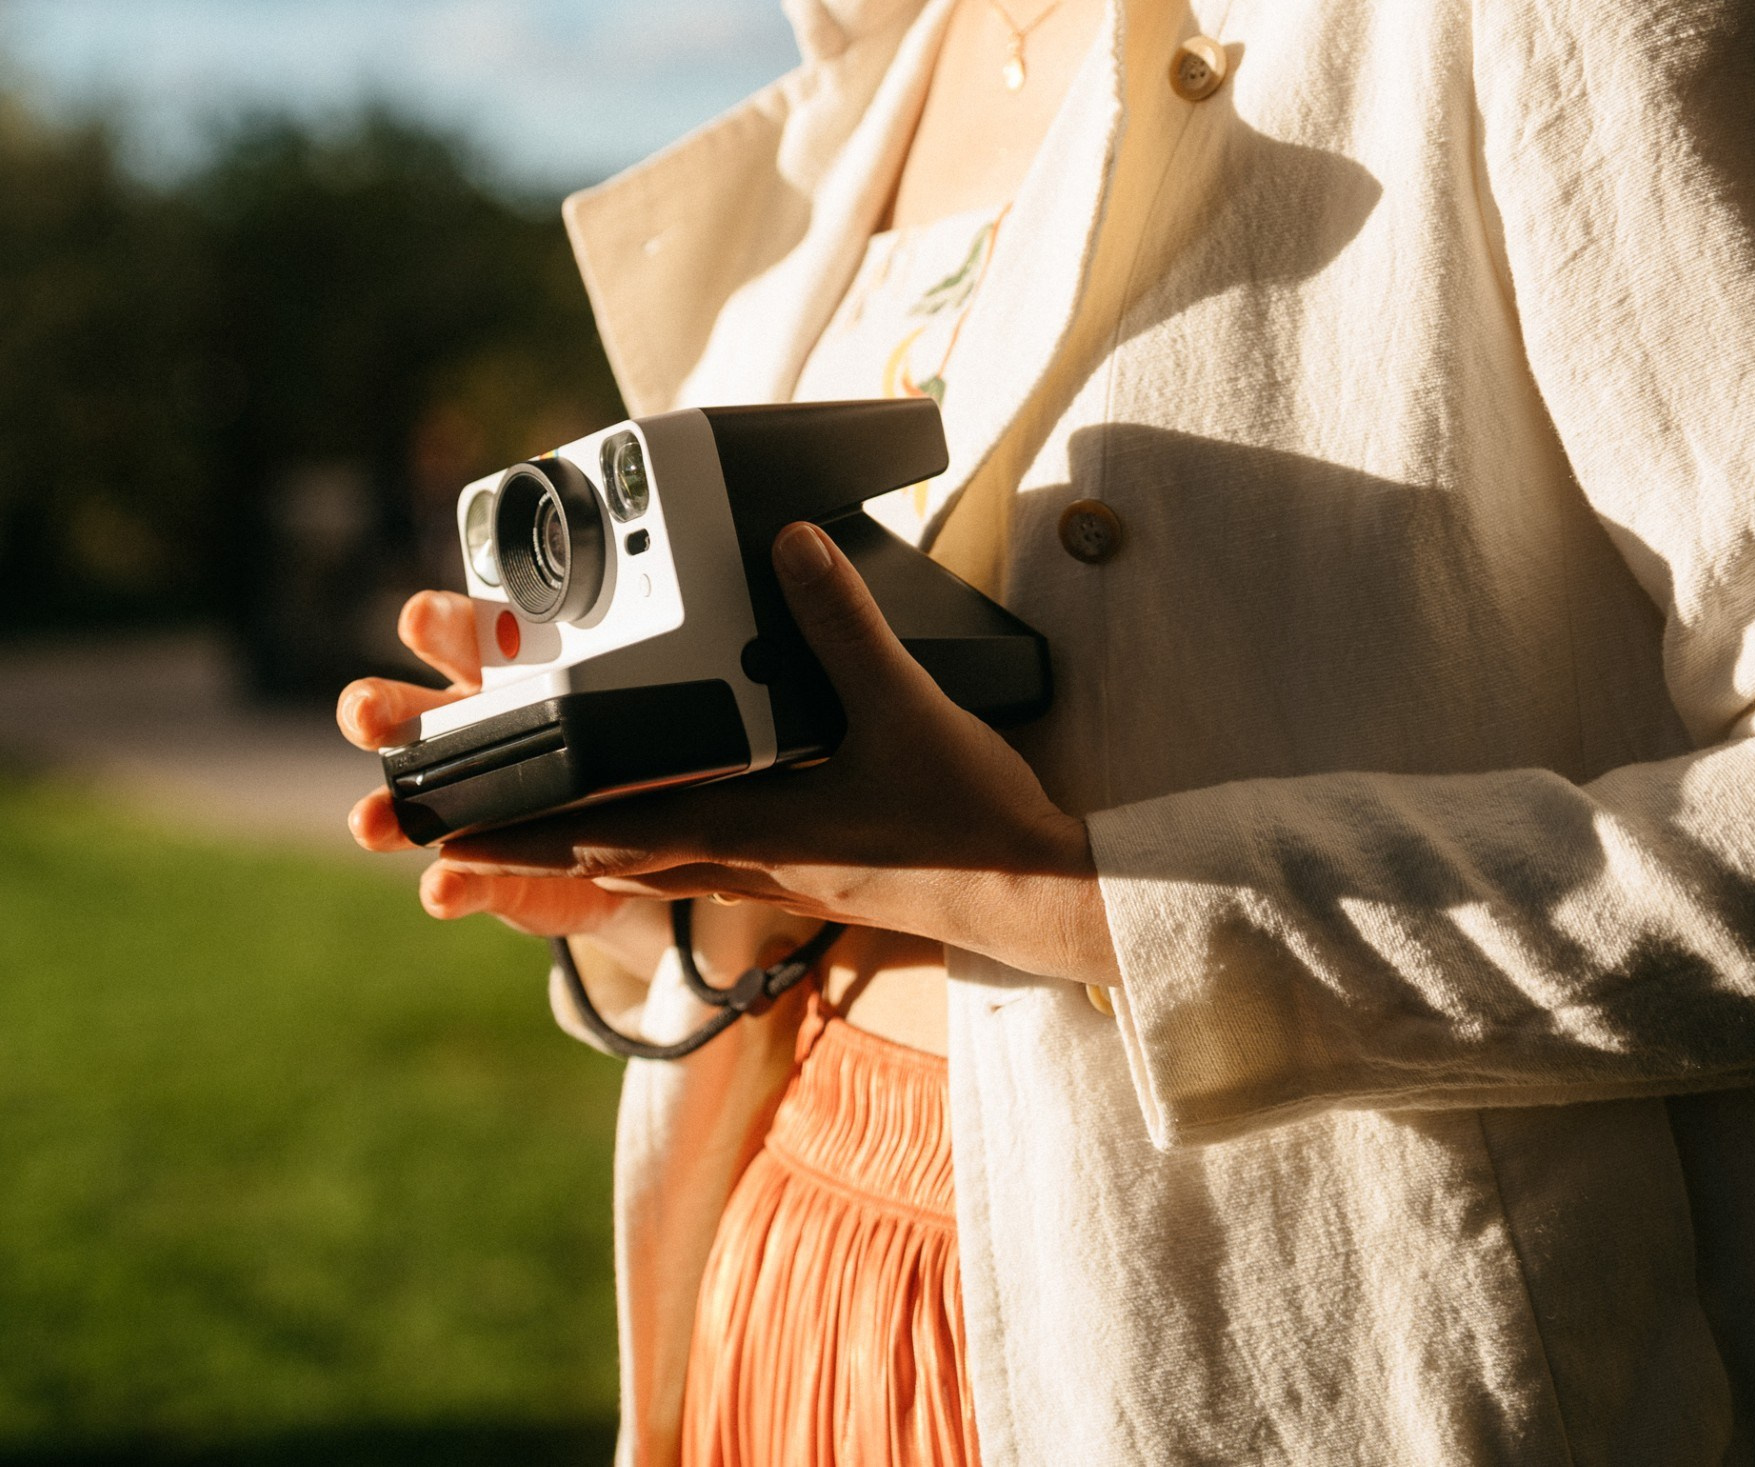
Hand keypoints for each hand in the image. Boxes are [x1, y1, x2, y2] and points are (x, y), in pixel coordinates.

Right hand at [336, 590, 646, 957]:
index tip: (422, 617)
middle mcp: (462, 733)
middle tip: (364, 712)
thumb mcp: (631, 709)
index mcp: (498, 675)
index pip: (458, 633)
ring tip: (370, 822)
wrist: (639, 844)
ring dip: (380, 810)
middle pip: (402, 710)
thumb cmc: (619, 751)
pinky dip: (449, 887)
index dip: (435, 622)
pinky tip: (443, 889)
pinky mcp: (482, 873)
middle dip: (373, 707)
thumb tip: (672, 651)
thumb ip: (629, 682)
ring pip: (403, 802)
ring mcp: (461, 808)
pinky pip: (458, 880)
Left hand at [438, 523, 1121, 986]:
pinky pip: (702, 861)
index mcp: (748, 828)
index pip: (602, 828)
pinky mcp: (806, 872)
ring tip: (523, 824)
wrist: (1033, 895)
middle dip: (521, 840)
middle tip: (444, 828)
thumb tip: (791, 545)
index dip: (515, 825)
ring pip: (649, 862)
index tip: (441, 824)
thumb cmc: (968, 822)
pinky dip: (654, 844)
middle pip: (604, 854)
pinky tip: (657, 829)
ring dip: (582, 843)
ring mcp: (774, 873)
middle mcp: (745, 859)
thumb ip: (843, 624)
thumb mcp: (905, 707)